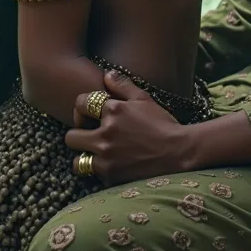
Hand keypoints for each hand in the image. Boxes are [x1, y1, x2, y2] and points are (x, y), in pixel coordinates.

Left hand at [66, 71, 191, 185]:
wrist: (179, 152)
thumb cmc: (163, 124)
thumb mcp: (144, 99)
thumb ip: (123, 85)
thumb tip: (106, 74)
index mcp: (113, 111)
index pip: (80, 104)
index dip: (82, 108)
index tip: (89, 113)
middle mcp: (105, 134)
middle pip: (71, 136)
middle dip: (78, 134)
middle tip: (89, 135)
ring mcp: (106, 158)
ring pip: (77, 161)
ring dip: (85, 157)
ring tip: (97, 153)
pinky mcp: (111, 177)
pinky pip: (94, 175)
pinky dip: (100, 171)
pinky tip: (114, 164)